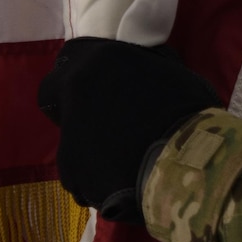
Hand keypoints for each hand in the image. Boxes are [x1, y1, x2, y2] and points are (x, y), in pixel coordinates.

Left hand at [37, 38, 221, 223]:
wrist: (188, 164)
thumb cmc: (189, 112)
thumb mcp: (170, 72)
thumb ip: (141, 68)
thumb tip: (137, 68)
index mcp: (99, 61)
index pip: (72, 57)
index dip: (84, 72)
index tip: (97, 84)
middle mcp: (75, 91)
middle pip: (52, 92)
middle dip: (68, 103)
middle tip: (97, 118)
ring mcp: (69, 135)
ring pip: (69, 139)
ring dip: (88, 147)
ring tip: (122, 161)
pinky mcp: (72, 173)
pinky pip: (80, 176)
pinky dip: (97, 180)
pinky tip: (122, 184)